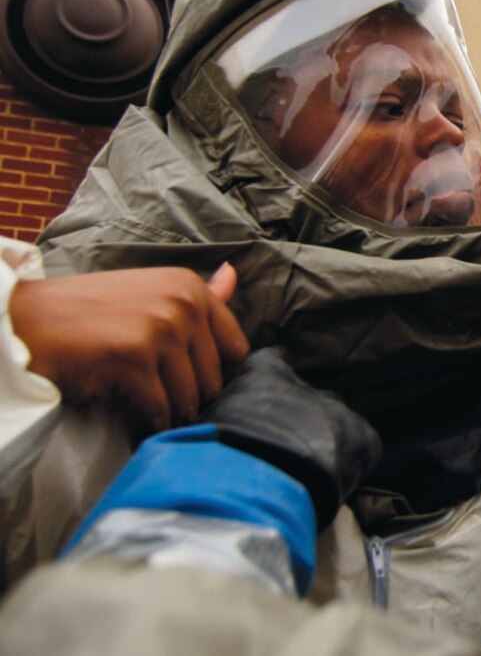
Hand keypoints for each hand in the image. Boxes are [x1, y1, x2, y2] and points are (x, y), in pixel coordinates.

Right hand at [9, 264, 249, 434]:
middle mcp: (182, 303)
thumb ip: (198, 294)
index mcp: (190, 287)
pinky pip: (161, 410)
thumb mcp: (150, 292)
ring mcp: (160, 328)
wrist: (26, 323)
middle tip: (162, 404)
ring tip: (146, 410)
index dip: (220, 377)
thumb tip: (233, 274)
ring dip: (170, 415)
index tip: (196, 388)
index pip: (236, 348)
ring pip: (190, 398)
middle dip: (192, 400)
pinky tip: (133, 418)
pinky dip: (148, 423)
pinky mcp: (135, 358)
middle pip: (215, 379)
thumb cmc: (88, 313)